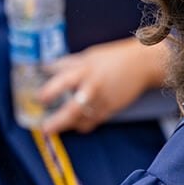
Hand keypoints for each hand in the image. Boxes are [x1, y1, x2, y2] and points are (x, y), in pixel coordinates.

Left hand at [38, 38, 168, 133]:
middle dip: (57, 122)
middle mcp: (93, 87)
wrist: (143, 64)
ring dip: (68, 126)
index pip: (62, 82)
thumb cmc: (114, 57)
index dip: (48, 92)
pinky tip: (75, 124)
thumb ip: (67, 64)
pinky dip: (83, 125)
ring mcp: (103, 101)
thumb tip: (47, 67)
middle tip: (45, 128)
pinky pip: (93, 122)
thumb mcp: (88, 56)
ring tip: (55, 128)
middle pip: (71, 110)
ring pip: (82, 120)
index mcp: (85, 70)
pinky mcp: (111, 109)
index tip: (40, 99)